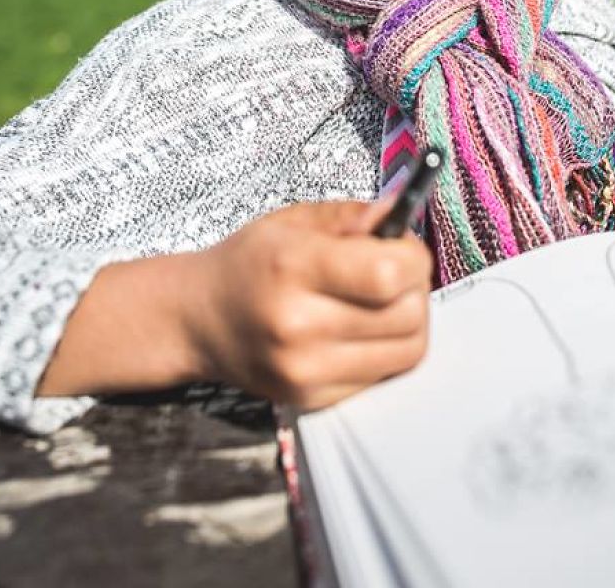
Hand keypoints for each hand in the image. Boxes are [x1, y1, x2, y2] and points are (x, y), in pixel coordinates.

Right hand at [188, 197, 433, 410]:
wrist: (198, 319)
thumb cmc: (249, 262)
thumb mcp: (294, 220)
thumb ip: (353, 216)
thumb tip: (401, 214)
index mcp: (292, 268)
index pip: (388, 274)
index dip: (412, 257)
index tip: (404, 245)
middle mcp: (298, 325)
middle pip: (406, 316)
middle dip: (416, 287)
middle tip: (397, 270)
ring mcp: (305, 371)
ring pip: (406, 351)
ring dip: (410, 320)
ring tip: (384, 299)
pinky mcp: (313, 400)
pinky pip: (383, 375)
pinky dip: (386, 348)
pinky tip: (362, 327)